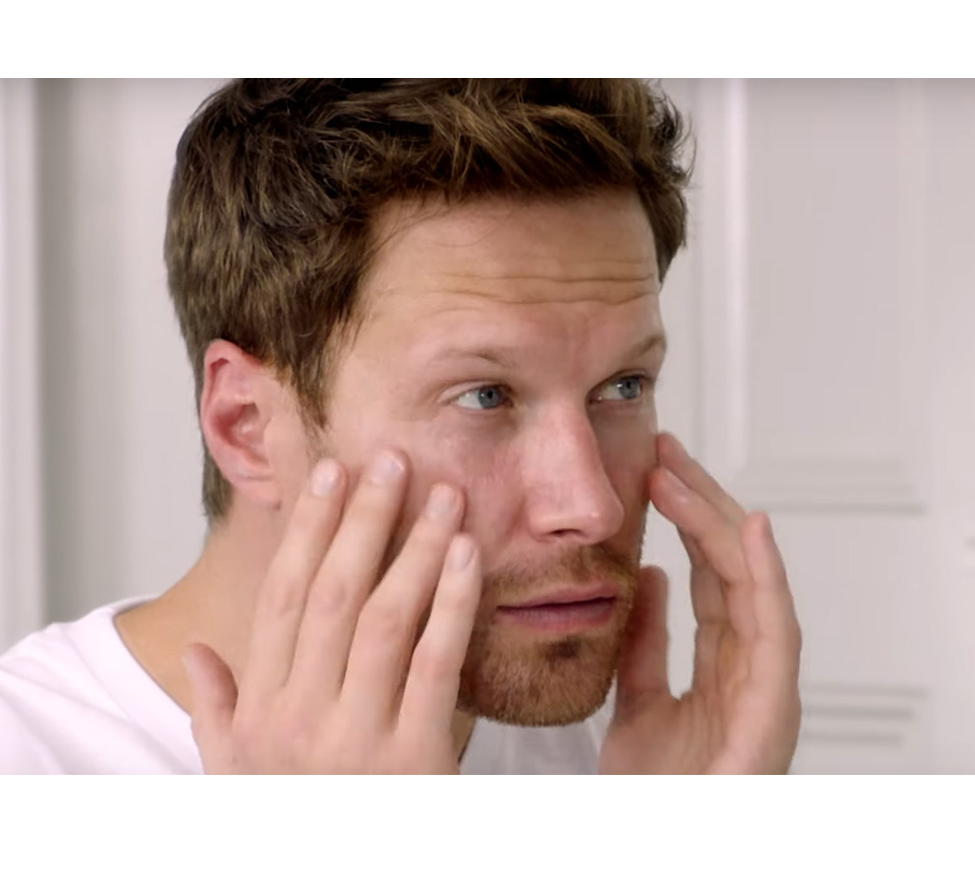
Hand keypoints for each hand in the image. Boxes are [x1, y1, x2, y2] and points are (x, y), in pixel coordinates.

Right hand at [180, 451, 480, 772]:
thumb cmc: (303, 824)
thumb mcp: (244, 778)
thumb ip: (220, 715)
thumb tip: (198, 655)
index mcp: (263, 711)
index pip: (282, 598)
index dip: (309, 530)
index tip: (331, 474)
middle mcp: (301, 719)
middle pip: (331, 594)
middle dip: (363, 520)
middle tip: (391, 459)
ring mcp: (356, 740)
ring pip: (383, 618)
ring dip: (413, 547)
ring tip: (441, 493)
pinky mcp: (415, 761)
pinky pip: (436, 665)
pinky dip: (452, 603)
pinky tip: (468, 554)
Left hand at [599, 433, 801, 773]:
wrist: (658, 847)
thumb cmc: (654, 803)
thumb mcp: (636, 708)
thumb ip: (646, 646)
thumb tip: (646, 577)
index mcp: (723, 673)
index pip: (709, 581)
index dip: (685, 523)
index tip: (655, 472)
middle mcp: (752, 675)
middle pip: (733, 573)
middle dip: (701, 508)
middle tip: (665, 451)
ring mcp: (767, 691)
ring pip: (753, 588)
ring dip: (719, 526)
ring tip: (682, 474)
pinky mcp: (774, 714)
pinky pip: (775, 635)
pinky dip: (766, 578)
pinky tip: (749, 528)